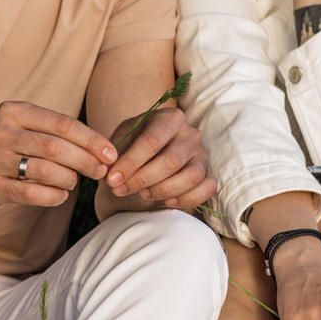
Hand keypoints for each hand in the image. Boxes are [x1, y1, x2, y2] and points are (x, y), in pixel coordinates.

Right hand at [0, 100, 114, 208]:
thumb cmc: (6, 144)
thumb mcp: (23, 125)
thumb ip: (56, 132)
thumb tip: (101, 150)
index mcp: (14, 111)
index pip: (61, 124)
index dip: (91, 140)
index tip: (110, 153)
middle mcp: (1, 132)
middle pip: (55, 147)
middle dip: (85, 161)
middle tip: (100, 171)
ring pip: (43, 170)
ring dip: (68, 179)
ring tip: (74, 182)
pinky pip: (29, 193)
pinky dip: (52, 196)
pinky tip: (61, 195)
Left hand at [99, 105, 217, 212]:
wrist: (147, 156)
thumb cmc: (133, 147)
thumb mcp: (120, 143)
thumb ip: (114, 155)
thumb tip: (111, 174)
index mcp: (169, 118)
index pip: (151, 141)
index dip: (130, 164)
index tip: (112, 179)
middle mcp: (190, 133)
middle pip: (172, 161)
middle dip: (142, 179)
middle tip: (121, 189)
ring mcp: (202, 154)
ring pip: (192, 176)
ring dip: (164, 190)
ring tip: (143, 193)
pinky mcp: (208, 173)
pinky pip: (207, 188)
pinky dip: (187, 199)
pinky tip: (166, 201)